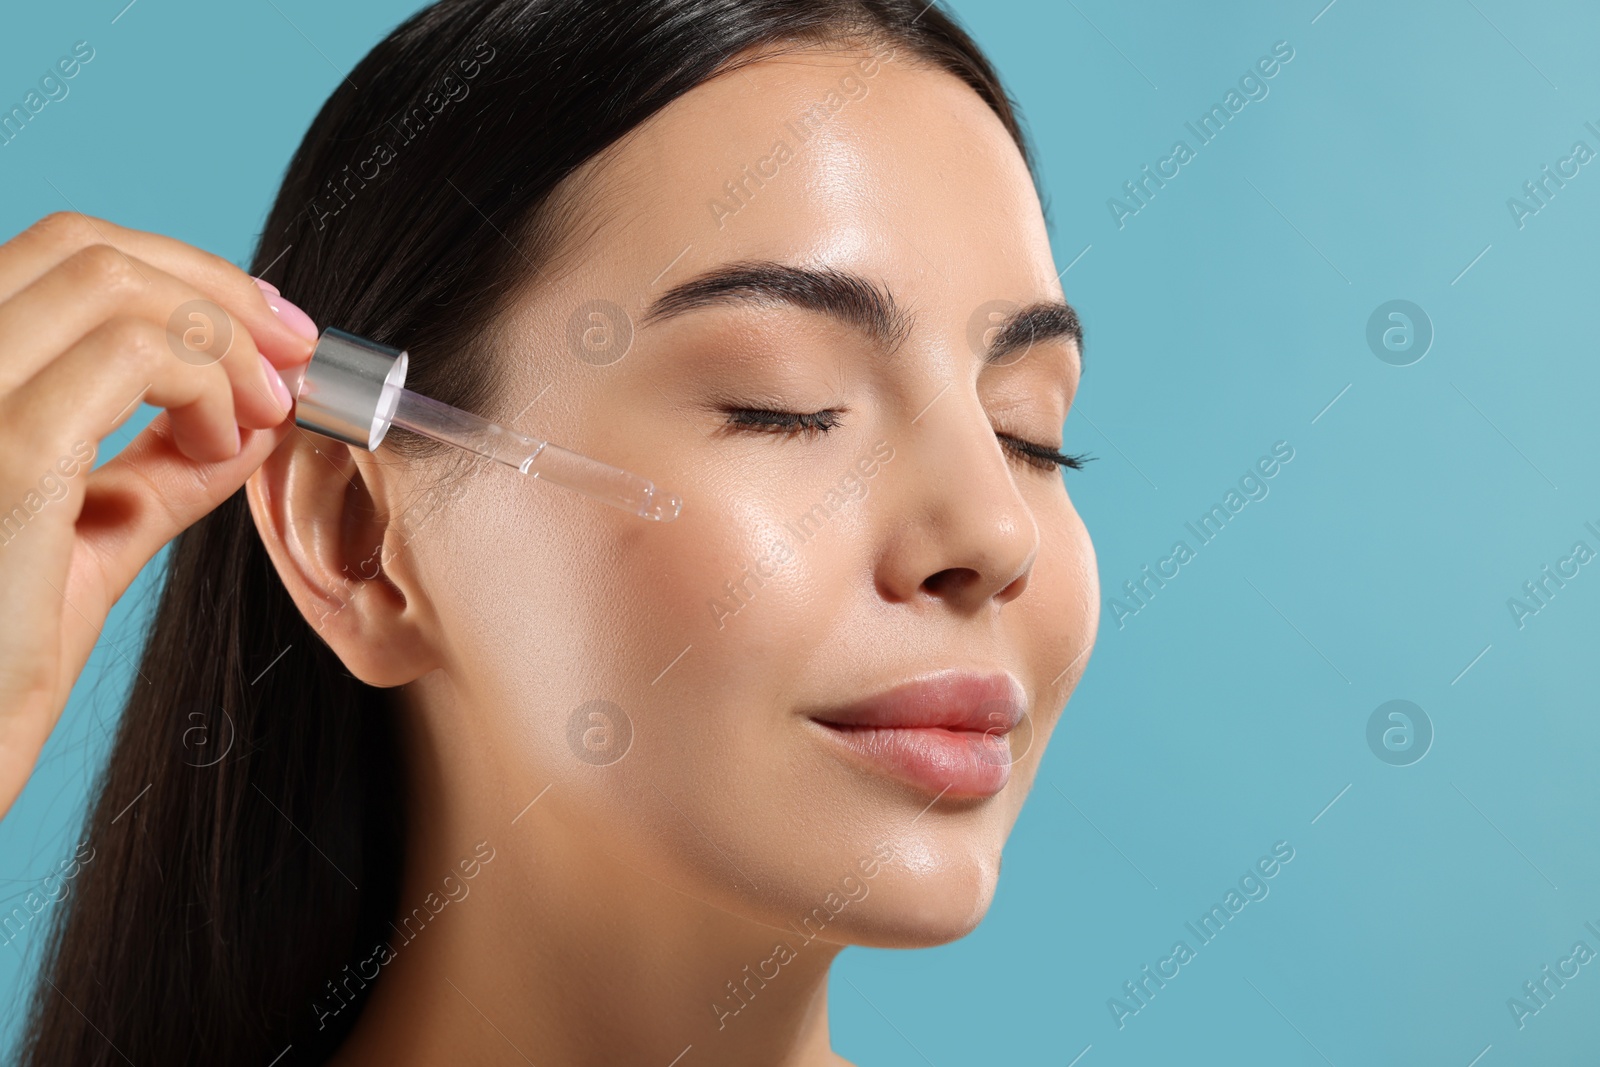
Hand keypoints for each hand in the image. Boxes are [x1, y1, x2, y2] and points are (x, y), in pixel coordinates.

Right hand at [0, 211, 316, 821]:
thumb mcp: (85, 537)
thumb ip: (154, 470)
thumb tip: (242, 421)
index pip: (58, 257)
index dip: (180, 271)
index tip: (269, 324)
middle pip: (84, 246)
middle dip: (218, 285)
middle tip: (297, 347)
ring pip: (110, 280)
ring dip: (223, 334)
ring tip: (267, 408)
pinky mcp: (1, 450)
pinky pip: (131, 355)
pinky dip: (207, 383)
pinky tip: (225, 441)